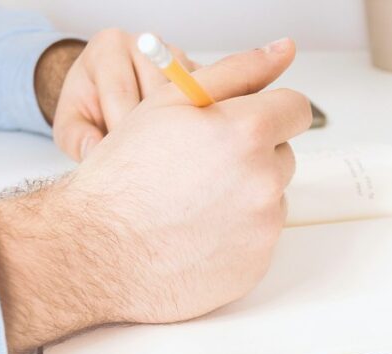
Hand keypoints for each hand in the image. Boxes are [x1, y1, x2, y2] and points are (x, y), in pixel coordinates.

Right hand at [0, 38, 309, 353]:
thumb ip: (237, 71)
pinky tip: (194, 233)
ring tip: (191, 203)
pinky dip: (235, 234)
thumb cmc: (123, 176)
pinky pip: (259, 238)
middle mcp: (264, 180)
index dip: (267, 112)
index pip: (295, 109)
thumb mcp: (170, 102)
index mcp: (247, 132)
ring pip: (271, 198)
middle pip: (283, 155)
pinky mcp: (256, 265)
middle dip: (251, 155)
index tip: (244, 123)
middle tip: (199, 166)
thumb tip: (283, 50)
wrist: (96, 251)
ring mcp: (262, 228)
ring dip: (244, 195)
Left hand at [37, 29, 200, 162]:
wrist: (106, 93)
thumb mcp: (69, 124)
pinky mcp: (200, 71)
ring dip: (177, 130)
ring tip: (164, 157)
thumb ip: (76, 138)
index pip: (121, 91)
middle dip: (151, 133)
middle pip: (158, 93)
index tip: (121, 162)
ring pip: (186, 97)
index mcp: (108, 47)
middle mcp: (145, 43)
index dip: (122, 132)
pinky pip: (206, 99)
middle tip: (145, 165)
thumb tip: (93, 152)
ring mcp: (176, 55)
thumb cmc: (88, 107)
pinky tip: (183, 146)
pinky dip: (197, 124)